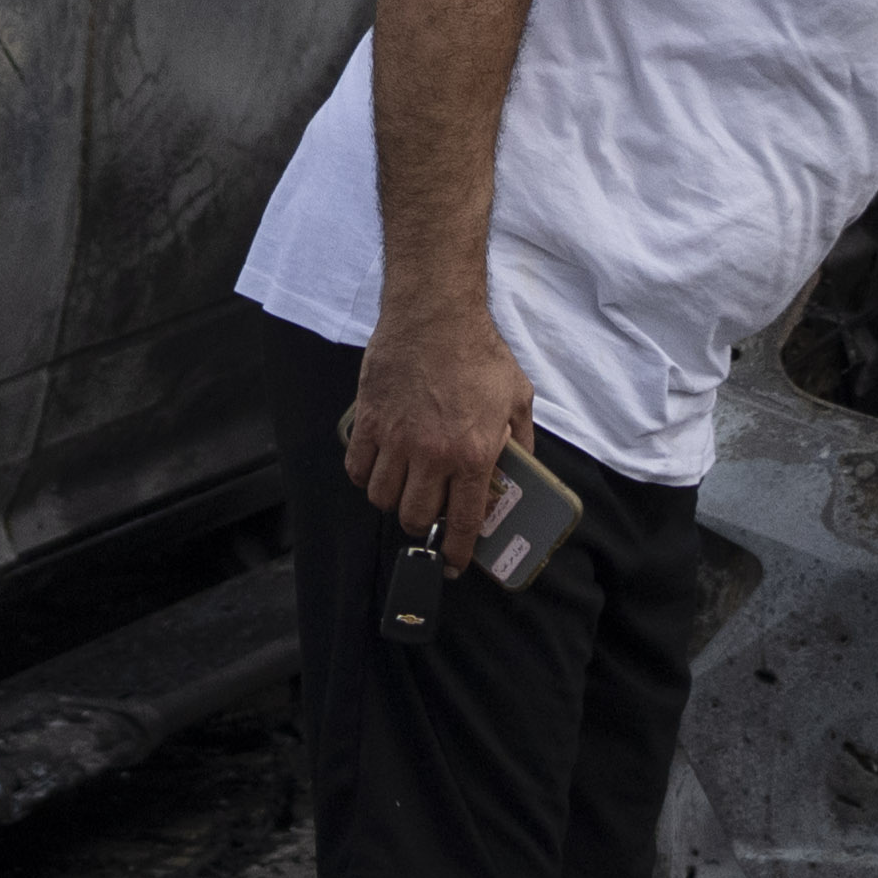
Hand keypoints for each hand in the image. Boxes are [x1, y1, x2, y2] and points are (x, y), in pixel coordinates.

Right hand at [346, 296, 535, 548]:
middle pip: (413, 516)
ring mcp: (395, 438)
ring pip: (381, 498)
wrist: (435, 313)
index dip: (454, 552)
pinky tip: (378, 468)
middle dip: (421, 524)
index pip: (460, 521)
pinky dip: (365, 477)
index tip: (451, 564)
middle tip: (427, 512)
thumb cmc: (479, 353)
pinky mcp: (369, 420)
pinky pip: (357, 468)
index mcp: (472, 453)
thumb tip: (520, 469)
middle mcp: (432, 454)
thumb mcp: (518, 396)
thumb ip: (520, 438)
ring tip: (403, 488)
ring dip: (393, 501)